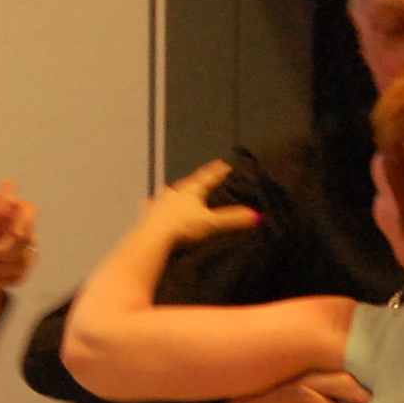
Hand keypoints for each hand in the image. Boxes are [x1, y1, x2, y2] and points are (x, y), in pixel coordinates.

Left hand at [141, 160, 261, 250]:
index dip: (217, 172)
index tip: (224, 164)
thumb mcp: (212, 224)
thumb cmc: (185, 227)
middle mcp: (176, 193)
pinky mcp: (150, 215)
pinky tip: (145, 200)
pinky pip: (151, 207)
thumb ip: (233, 219)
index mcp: (192, 191)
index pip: (208, 178)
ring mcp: (161, 203)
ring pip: (169, 193)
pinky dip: (150, 203)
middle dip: (196, 181)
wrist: (155, 238)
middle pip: (188, 184)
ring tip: (173, 186)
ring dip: (173, 191)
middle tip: (202, 178)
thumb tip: (257, 216)